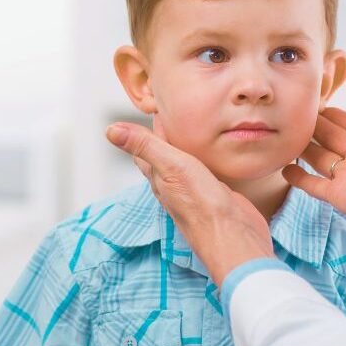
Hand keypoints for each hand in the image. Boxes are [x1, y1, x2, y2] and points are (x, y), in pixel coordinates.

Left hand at [106, 116, 274, 284]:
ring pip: (184, 165)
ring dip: (183, 147)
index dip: (144, 129)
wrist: (235, 239)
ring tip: (188, 128)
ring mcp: (195, 192)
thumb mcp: (171, 168)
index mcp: (159, 178)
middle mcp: (174, 186)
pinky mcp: (216, 195)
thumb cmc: (202, 207)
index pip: (144, 149)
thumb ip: (145, 146)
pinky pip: (205, 172)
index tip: (150, 106)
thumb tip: (110, 131)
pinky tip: (212, 153)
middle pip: (162, 157)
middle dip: (162, 136)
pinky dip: (204, 158)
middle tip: (168, 112)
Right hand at [283, 68, 345, 235]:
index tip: (310, 101)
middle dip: (312, 126)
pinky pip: (314, 186)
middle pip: (328, 137)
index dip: (328, 111)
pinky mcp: (340, 195)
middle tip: (292, 114)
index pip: (344, 120)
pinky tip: (286, 168)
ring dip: (302, 149)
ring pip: (318, 158)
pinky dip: (299, 179)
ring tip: (285, 136)